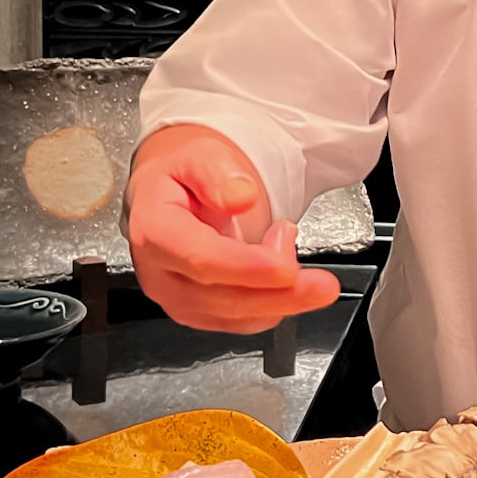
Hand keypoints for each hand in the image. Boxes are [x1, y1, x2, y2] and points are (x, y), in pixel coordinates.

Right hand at [125, 126, 340, 332]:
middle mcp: (160, 273)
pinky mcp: (198, 313)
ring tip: (305, 264)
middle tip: (323, 283)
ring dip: (283, 302)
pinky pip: (242, 322)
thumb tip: (240, 195)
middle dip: (279, 294)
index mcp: (154, 230)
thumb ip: (216, 173)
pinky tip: (287, 279)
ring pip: (235, 317)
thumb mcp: (198, 155)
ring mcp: (177, 299)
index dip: (245, 267)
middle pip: (220, 297)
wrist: (170, 196)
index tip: (286, 267)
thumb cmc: (182, 178)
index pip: (198, 259)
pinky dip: (275, 306)